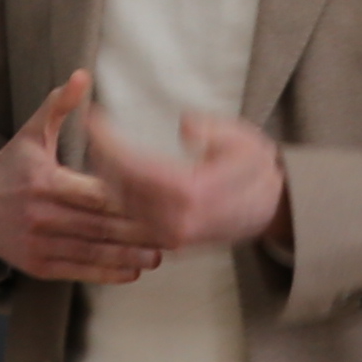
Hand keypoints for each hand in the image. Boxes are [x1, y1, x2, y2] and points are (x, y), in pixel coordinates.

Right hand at [0, 75, 162, 284]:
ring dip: (127, 257)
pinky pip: (78, 271)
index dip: (127, 200)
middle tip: (170, 234)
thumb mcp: (32, 132)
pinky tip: (132, 271)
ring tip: (157, 256)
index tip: (157, 202)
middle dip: (135, 233)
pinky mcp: (37, 266)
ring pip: (91, 252)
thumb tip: (81, 75)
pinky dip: (106, 273)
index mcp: (44, 181)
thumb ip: (59, 105)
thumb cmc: (12, 165)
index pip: (94, 194)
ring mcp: (38, 244)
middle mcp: (41, 215)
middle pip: (98, 226)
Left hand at [92, 105, 292, 257]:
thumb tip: (184, 125)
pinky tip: (110, 175)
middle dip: (101, 157)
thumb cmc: (255, 169)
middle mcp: (178, 220)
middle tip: (91, 129)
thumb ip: (215, 131)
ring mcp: (173, 236)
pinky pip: (131, 220)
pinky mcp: (169, 241)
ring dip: (104, 177)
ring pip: (122, 207)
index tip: (93, 119)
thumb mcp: (245, 139)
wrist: (271, 208)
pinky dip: (116, 197)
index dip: (110, 143)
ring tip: (97, 147)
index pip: (137, 167)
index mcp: (195, 193)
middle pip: (121, 189)